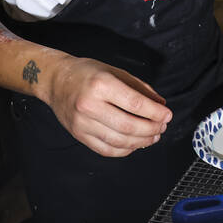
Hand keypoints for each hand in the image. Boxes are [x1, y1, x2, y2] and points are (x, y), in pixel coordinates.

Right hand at [46, 57, 172, 157]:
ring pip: (118, 140)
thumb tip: (160, 104)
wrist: (55, 80)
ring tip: (153, 137)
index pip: (136, 104)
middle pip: (128, 125)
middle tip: (162, 127)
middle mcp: (90, 105)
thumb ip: (140, 88)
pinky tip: (135, 144)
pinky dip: (124, 150)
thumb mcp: (116, 71)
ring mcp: (82, 123)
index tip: (167, 115)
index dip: (156, 112)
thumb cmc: (87, 73)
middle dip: (151, 129)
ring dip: (141, 142)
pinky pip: (105, 149)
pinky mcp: (78, 135)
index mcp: (102, 84)